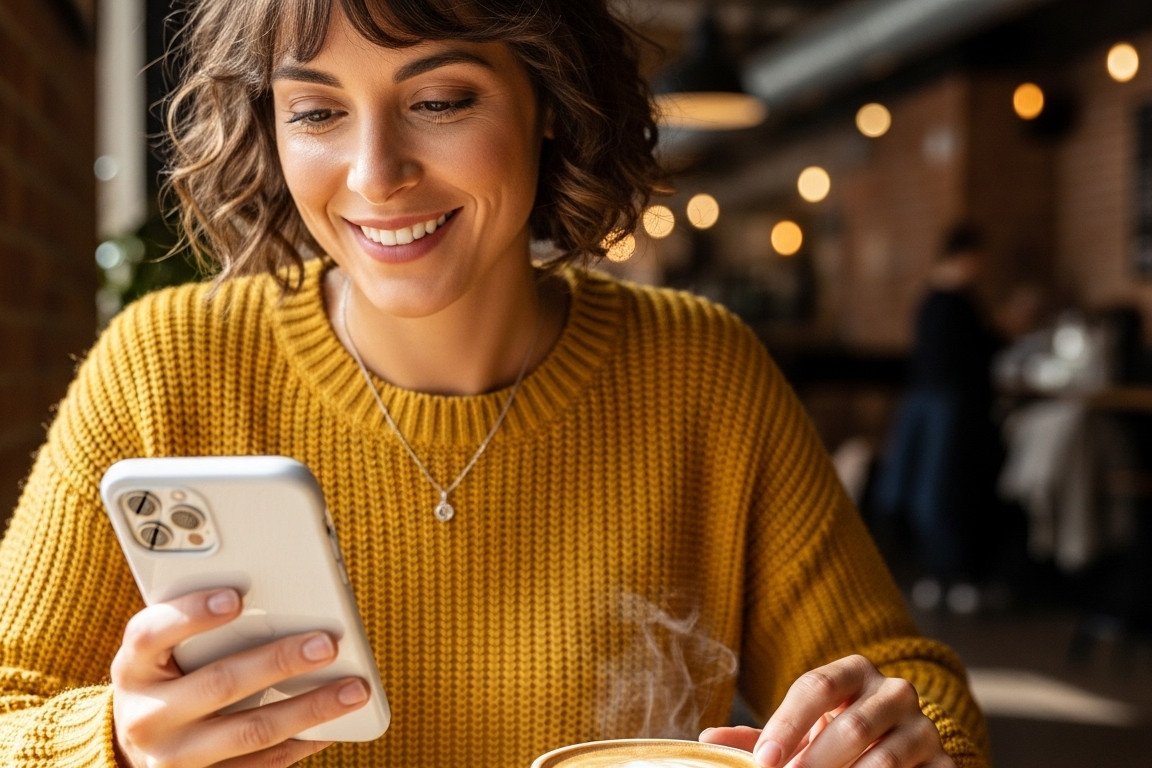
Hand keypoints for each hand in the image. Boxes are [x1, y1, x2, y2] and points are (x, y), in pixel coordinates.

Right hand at [110, 588, 369, 767]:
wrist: (134, 747)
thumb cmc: (167, 676)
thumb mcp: (163, 650)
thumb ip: (202, 626)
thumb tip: (282, 601)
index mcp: (133, 668)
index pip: (151, 635)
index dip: (191, 614)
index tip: (236, 597)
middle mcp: (147, 715)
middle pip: (219, 684)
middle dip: (279, 662)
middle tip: (327, 644)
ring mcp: (173, 758)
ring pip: (250, 731)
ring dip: (309, 708)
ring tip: (354, 689)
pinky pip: (261, 765)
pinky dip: (302, 742)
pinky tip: (334, 725)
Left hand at [700, 655, 954, 767]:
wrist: (903, 749)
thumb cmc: (835, 737)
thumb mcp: (801, 731)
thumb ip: (759, 738)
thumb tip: (708, 739)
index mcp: (852, 673)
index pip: (816, 687)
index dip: (787, 724)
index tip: (763, 762)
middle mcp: (894, 692)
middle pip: (853, 725)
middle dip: (815, 762)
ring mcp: (924, 728)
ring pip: (888, 757)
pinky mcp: (946, 763)